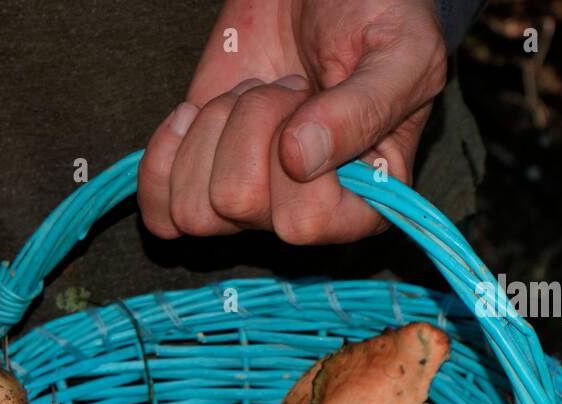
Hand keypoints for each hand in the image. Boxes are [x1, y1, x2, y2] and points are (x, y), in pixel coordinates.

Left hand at [139, 0, 446, 243]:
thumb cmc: (375, 16)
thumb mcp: (400, 51)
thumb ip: (366, 107)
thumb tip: (300, 160)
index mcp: (365, 204)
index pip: (301, 224)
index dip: (290, 157)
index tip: (311, 100)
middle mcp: (302, 216)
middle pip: (236, 203)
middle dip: (251, 123)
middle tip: (285, 86)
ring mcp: (248, 203)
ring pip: (193, 211)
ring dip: (213, 133)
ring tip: (251, 96)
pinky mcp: (200, 183)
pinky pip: (160, 211)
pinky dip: (164, 158)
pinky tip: (192, 116)